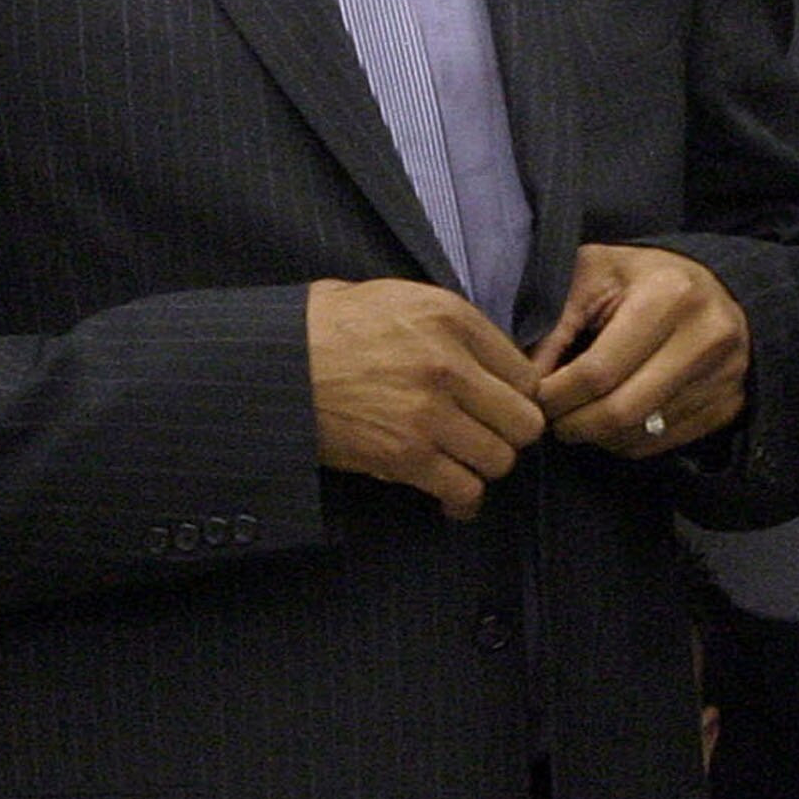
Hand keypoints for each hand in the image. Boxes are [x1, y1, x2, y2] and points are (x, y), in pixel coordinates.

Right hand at [307, 279, 545, 518]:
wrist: (273, 363)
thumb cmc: (328, 327)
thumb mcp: (396, 298)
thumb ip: (451, 324)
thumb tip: (490, 358)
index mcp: (451, 318)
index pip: (525, 373)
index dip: (514, 396)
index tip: (497, 407)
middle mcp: (449, 364)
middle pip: (524, 421)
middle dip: (507, 435)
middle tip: (485, 437)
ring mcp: (429, 413)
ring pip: (500, 460)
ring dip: (483, 467)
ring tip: (463, 462)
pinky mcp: (405, 455)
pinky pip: (464, 490)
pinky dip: (462, 500)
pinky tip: (452, 497)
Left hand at [530, 244, 749, 457]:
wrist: (717, 288)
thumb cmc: (642, 278)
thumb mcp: (594, 276)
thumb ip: (556, 324)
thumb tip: (528, 385)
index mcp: (669, 296)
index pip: (598, 371)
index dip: (555, 395)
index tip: (533, 398)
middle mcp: (706, 338)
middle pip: (620, 411)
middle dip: (573, 424)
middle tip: (552, 419)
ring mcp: (725, 376)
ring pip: (640, 433)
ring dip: (598, 436)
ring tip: (581, 415)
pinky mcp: (729, 405)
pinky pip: (663, 444)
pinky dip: (628, 441)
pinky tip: (615, 419)